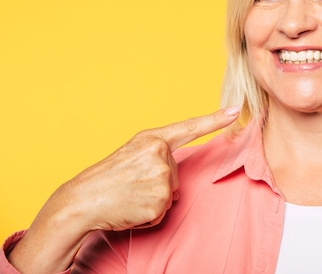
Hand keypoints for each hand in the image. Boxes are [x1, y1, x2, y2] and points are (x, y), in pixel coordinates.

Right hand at [9, 106, 239, 272]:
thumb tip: (174, 173)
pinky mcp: (159, 202)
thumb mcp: (131, 154)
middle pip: (176, 175)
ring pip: (171, 194)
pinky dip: (148, 215)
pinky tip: (132, 208)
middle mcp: (160, 155)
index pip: (190, 127)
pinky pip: (163, 212)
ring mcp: (161, 179)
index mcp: (152, 139)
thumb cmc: (106, 178)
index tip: (236, 110)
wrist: (82, 201)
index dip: (216, 119)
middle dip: (158, 184)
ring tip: (130, 196)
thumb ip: (157, 154)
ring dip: (153, 200)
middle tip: (131, 185)